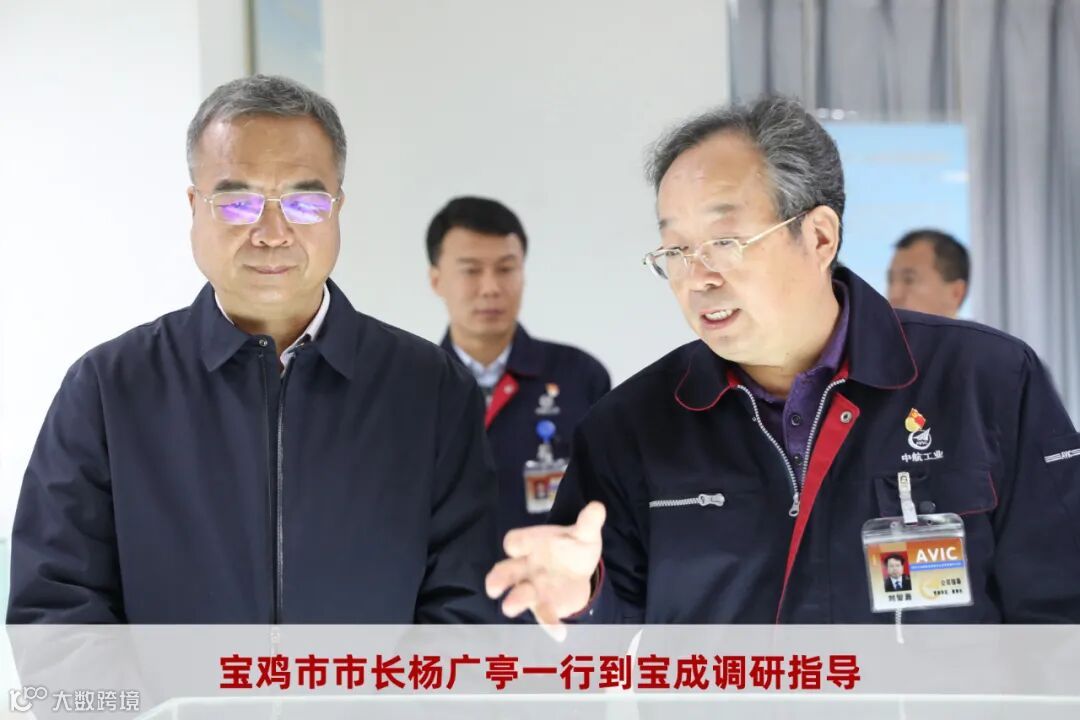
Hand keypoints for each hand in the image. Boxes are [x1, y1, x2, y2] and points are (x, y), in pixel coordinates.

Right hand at [485, 502, 605, 637]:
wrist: (578, 570)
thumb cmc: (572, 547)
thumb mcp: (584, 533)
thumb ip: (589, 521)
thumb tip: (598, 507)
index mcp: (530, 545)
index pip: (514, 542)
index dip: (516, 545)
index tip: (515, 548)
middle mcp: (525, 568)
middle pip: (505, 571)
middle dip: (499, 580)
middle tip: (493, 588)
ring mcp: (533, 589)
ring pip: (519, 596)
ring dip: (515, 601)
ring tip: (510, 607)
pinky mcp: (546, 606)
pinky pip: (545, 616)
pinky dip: (550, 625)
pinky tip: (561, 634)